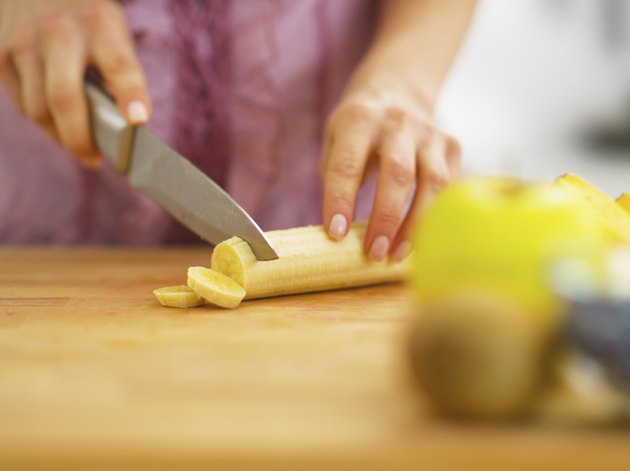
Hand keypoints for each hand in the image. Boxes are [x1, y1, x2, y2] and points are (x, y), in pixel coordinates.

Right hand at [0, 0, 149, 167]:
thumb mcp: (111, 33)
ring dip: (62, 136)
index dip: (130, 94)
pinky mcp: (0, 55)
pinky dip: (44, 122)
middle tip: (95, 159)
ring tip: (80, 144)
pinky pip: (23, 106)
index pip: (119, 65)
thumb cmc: (87, 22)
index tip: (138, 120)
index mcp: (99, 24)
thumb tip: (120, 128)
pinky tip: (57, 122)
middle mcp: (59, 33)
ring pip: (39, 110)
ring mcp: (24, 43)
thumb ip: (118, 74)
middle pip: (65, 99)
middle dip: (81, 139)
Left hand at [321, 77, 460, 260]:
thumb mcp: (334, 138)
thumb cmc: (358, 127)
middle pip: (398, 174)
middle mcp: (398, 123)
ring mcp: (430, 133)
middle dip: (386, 218)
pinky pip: (450, 187)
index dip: (340, 201)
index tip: (336, 234)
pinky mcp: (452, 146)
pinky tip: (423, 240)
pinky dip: (438, 217)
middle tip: (374, 252)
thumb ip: (335, 176)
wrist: (397, 89)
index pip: (347, 165)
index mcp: (359, 120)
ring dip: (416, 224)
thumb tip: (339, 228)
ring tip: (398, 254)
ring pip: (433, 182)